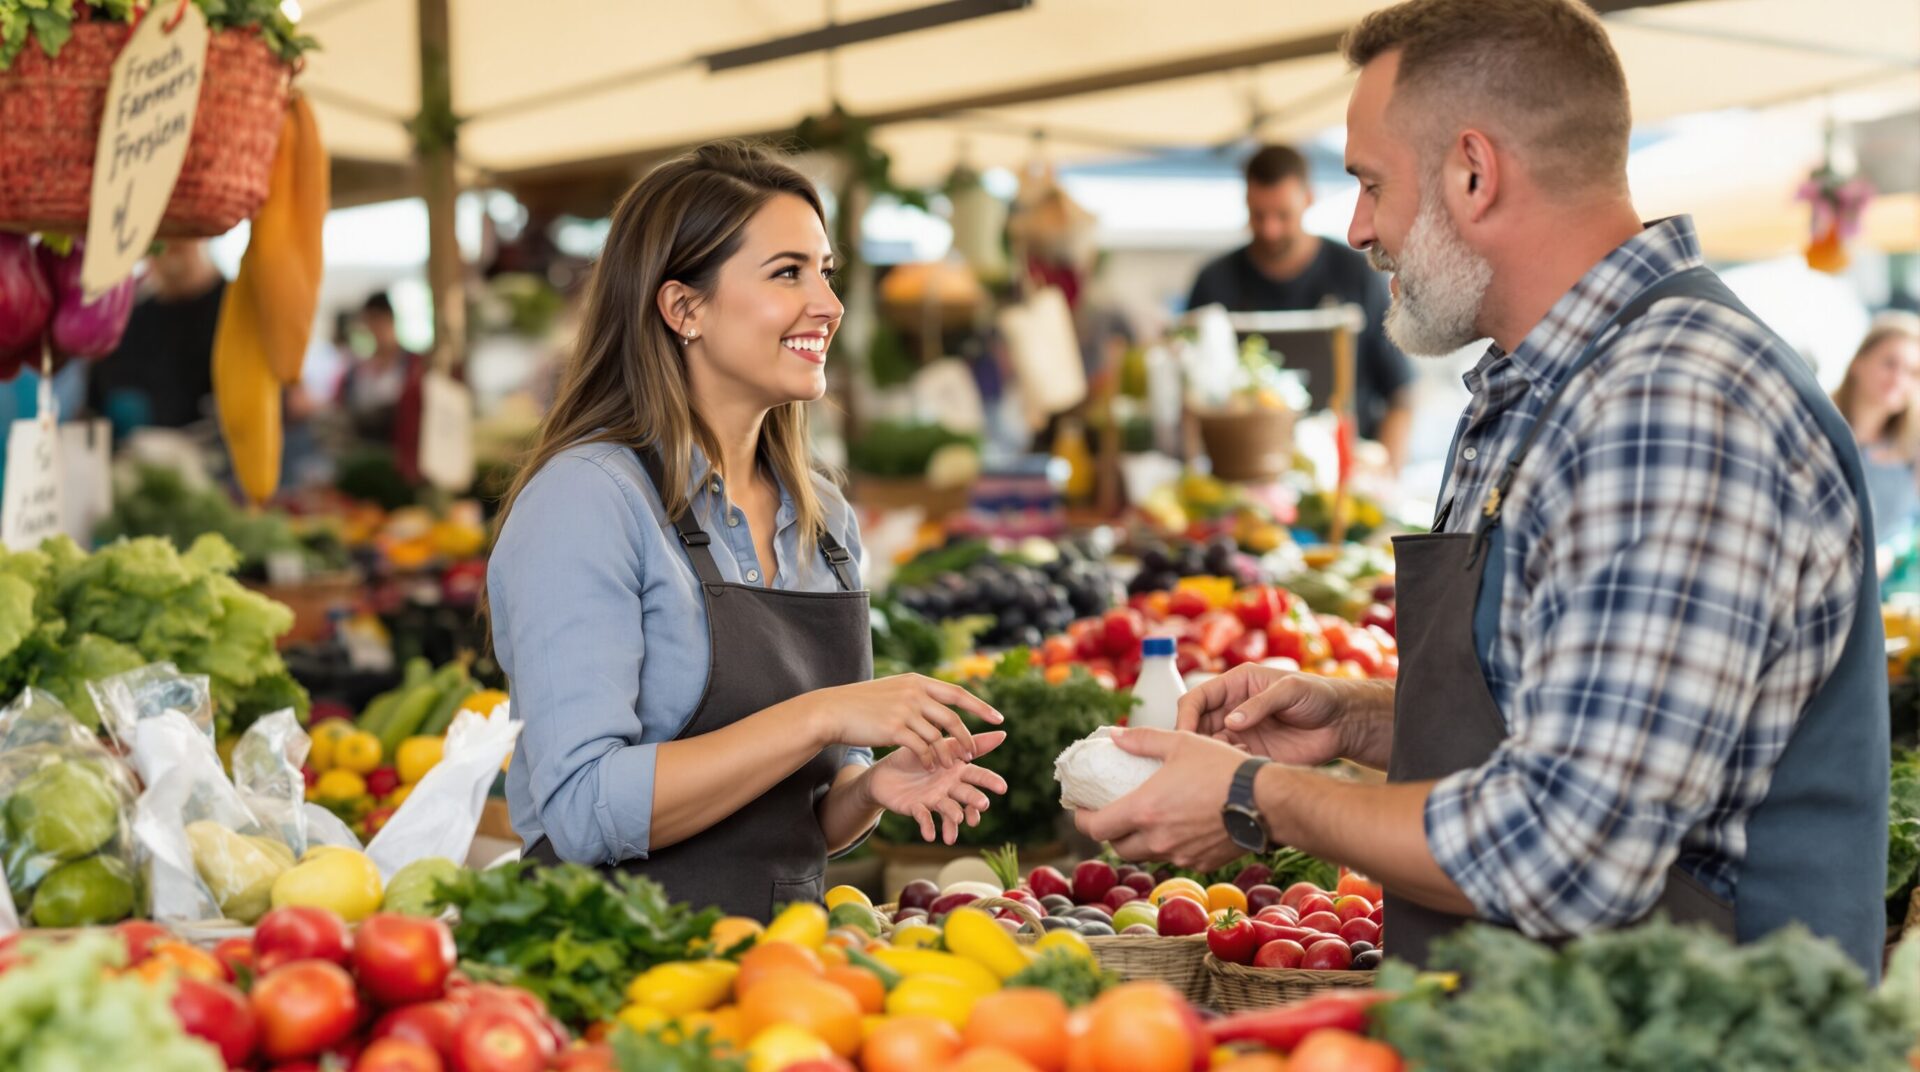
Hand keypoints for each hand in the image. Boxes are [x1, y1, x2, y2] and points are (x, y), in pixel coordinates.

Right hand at [805, 674, 1002, 770]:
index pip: (957, 693)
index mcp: (917, 681)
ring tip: (950, 767)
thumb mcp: (892, 691)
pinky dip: (928, 760)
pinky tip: (929, 768)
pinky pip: (921, 748)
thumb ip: (914, 693)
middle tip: (973, 754)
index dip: (980, 706)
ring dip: (946, 754)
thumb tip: (934, 699)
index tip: (998, 718)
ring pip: (938, 736)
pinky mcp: (894, 729)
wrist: (834, 711)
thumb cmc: (862, 703)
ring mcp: (905, 710)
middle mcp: (915, 693)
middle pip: (953, 717)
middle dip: (966, 738)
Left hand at [866, 731, 1010, 844]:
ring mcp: (934, 801)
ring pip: (948, 810)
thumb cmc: (917, 756)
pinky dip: (928, 827)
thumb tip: (1004, 734)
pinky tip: (930, 835)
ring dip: (954, 817)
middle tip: (983, 805)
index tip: (1003, 788)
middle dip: (974, 800)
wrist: (884, 772)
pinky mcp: (917, 809)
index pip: (977, 776)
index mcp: (957, 772)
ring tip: (956, 820)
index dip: (990, 781)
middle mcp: (949, 789)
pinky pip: (924, 818)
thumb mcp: (942, 745)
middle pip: (965, 794)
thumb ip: (971, 743)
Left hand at [1073, 728, 1249, 871]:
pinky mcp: (1201, 863)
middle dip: (1109, 833)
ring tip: (1145, 819)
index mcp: (1144, 810)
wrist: (1265, 800)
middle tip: (1111, 814)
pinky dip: (1169, 845)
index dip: (1082, 820)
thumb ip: (1143, 740)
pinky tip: (1179, 826)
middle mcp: (1157, 839)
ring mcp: (1180, 855)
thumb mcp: (1180, 742)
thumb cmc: (1222, 767)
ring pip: (1146, 854)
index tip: (1081, 809)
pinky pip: (1175, 858)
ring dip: (1138, 840)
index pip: (1096, 828)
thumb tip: (1115, 735)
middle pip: (1117, 847)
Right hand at [1175, 664, 1352, 766]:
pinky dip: (1228, 766)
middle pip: (1196, 724)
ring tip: (1227, 758)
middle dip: (1192, 739)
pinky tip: (1244, 764)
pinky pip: (1229, 762)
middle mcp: (1232, 708)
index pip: (1197, 698)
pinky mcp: (1252, 753)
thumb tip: (1230, 722)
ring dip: (1210, 755)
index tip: (1184, 733)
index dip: (1186, 714)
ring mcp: (1241, 732)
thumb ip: (1260, 704)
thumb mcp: (1291, 690)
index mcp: (1236, 685)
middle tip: (1195, 755)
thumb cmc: (1319, 696)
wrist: (1343, 724)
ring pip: (1209, 746)